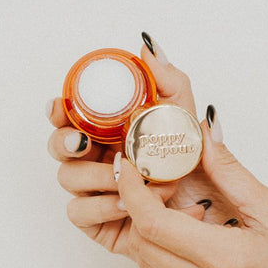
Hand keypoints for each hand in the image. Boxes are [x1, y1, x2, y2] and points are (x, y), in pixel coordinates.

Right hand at [47, 33, 238, 260]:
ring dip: (97, 177)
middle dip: (65, 142)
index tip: (59, 106)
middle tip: (85, 143)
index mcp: (109, 134)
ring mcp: (95, 191)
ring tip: (131, 178)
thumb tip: (147, 45)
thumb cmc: (191, 165)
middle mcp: (97, 160)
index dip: (58, 111)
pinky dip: (101, 206)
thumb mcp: (184, 119)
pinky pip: (79, 213)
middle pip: (59, 148)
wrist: (208, 208)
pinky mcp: (97, 221)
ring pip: (67, 179)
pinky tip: (126, 204)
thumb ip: (168, 82)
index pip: (70, 118)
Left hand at [114, 102, 267, 267]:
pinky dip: (166, 252)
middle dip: (138, 206)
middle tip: (154, 180)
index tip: (128, 165)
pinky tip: (194, 236)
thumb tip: (204, 134)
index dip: (132, 190)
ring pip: (149, 263)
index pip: (152, 223)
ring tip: (183, 207)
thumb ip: (229, 171)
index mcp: (224, 260)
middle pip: (143, 242)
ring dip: (152, 230)